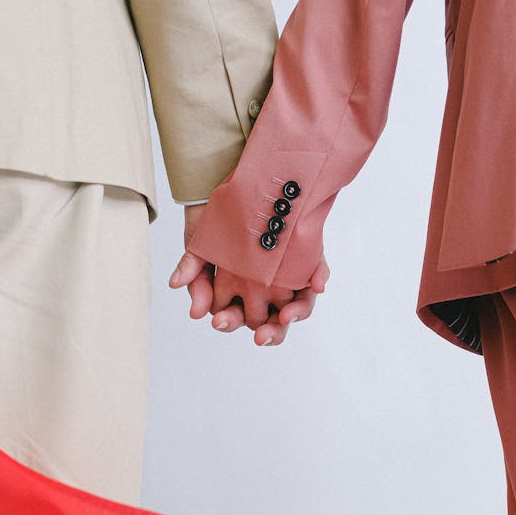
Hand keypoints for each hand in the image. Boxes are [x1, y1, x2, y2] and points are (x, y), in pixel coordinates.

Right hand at [170, 208, 328, 344]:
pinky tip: (314, 286)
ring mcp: (288, 273)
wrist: (231, 178)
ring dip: (293, 316)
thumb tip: (196, 314)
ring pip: (297, 308)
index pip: (239, 319)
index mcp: (238, 291)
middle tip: (260, 336)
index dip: (232, 324)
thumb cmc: (214, 219)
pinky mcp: (308, 254)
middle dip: (266, 333)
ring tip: (285, 317)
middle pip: (271, 323)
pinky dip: (318, 279)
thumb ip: (198, 283)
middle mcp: (266, 287)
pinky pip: (318, 273)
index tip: (221, 322)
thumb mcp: (201, 250)